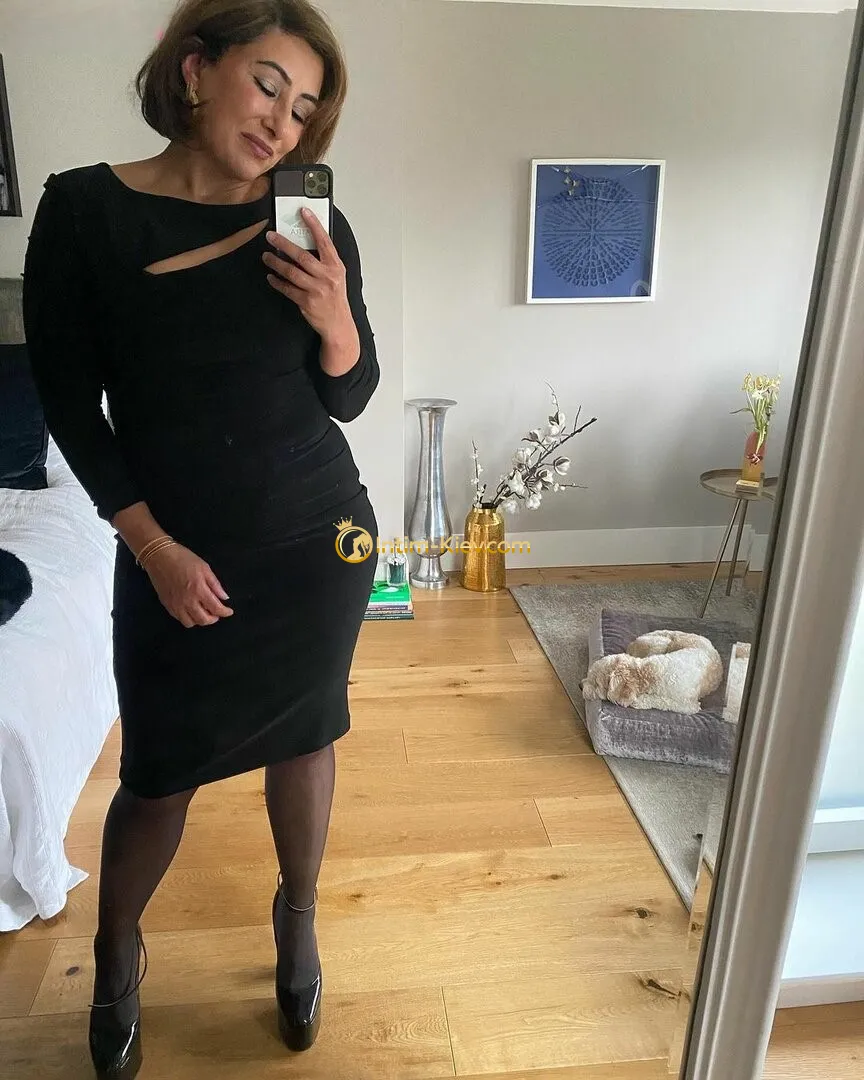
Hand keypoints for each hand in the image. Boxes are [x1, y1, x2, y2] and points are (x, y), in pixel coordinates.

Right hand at [144, 543, 233, 627]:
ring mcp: (176, 605)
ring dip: (200, 620)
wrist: (159, 557)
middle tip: (216, 613)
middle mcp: (187, 601)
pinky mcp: (167, 605)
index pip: (216, 608)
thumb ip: (215, 585)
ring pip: (191, 623)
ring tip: (203, 612)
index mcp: (199, 590)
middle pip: (204, 620)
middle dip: (213, 619)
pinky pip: (179, 619)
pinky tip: (191, 610)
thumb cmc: (183, 559)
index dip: (225, 612)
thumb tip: (224, 597)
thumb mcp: (204, 568)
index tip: (229, 612)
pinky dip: (188, 618)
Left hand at [263, 211, 356, 344]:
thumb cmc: (335, 298)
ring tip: (266, 256)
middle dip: (284, 244)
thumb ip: (323, 261)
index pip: (324, 241)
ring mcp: (317, 290)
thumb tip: (302, 244)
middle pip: (302, 256)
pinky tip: (271, 277)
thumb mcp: (335, 276)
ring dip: (276, 263)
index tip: (303, 211)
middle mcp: (327, 277)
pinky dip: (277, 282)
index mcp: (336, 267)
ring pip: (291, 272)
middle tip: (271, 236)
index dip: (314, 225)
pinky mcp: (306, 302)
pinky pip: (287, 289)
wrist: (338, 324)